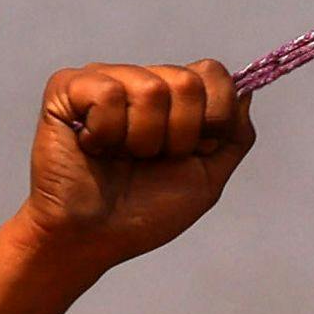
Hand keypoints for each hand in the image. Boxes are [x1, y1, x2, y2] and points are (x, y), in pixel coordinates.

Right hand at [22, 62, 251, 265]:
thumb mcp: (207, 178)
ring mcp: (104, 79)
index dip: (212, 118)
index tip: (190, 152)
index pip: (213, 74)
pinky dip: (106, 132)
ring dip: (141, 140)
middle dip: (178, 136)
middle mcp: (141, 80)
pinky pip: (108, 93)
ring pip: (151, 89)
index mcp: (174, 98)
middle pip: (188, 82)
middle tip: (149, 159)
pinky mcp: (67, 88)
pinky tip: (92, 146)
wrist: (93, 238)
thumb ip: (234, 135)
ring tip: (119, 156)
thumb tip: (246, 89)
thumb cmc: (144, 212)